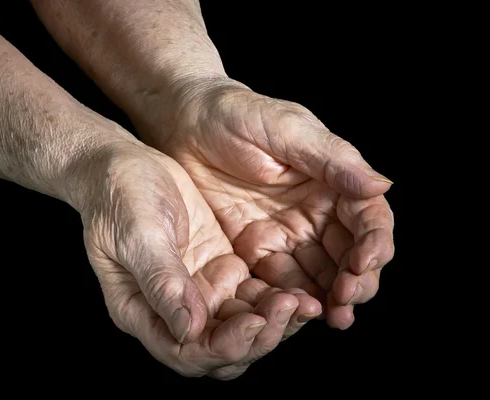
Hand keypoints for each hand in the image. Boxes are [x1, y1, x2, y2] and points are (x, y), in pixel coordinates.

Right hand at [65, 133, 319, 378]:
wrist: (123, 165)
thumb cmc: (118, 196)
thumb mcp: (137, 234)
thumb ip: (162, 281)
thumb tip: (189, 330)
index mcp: (142, 311)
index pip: (188, 352)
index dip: (226, 346)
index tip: (257, 320)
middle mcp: (173, 310)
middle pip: (221, 349)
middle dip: (260, 338)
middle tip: (292, 309)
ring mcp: (198, 291)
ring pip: (242, 326)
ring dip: (275, 321)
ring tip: (306, 303)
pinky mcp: (218, 270)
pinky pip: (252, 297)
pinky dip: (276, 299)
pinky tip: (300, 289)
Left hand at [144, 77, 394, 328]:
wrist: (183, 123)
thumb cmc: (235, 113)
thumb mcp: (284, 129)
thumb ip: (330, 159)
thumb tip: (382, 186)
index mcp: (332, 180)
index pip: (367, 218)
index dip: (373, 244)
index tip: (364, 263)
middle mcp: (315, 211)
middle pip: (349, 254)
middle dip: (355, 281)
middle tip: (347, 302)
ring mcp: (286, 233)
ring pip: (320, 274)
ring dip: (329, 298)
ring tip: (331, 318)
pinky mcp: (256, 248)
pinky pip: (280, 280)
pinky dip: (292, 298)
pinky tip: (294, 312)